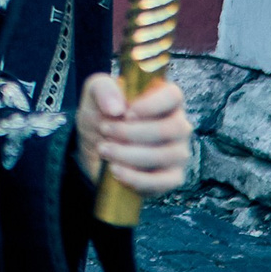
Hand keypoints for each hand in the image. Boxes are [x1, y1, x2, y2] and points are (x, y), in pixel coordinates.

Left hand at [75, 73, 191, 196]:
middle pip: (173, 128)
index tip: (127, 113)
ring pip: (167, 155)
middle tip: (105, 130)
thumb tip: (117, 108)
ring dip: (130, 154)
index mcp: (164, 99)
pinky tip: (115, 170)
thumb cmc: (102, 113)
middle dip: (133, 132)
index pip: (173, 96)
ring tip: (104, 149)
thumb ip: (104, 90)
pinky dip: (137, 178)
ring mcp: (177, 152)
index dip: (153, 104)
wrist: (93, 146)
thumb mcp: (95, 93)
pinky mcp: (171, 177)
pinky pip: (164, 182)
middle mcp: (177, 125)